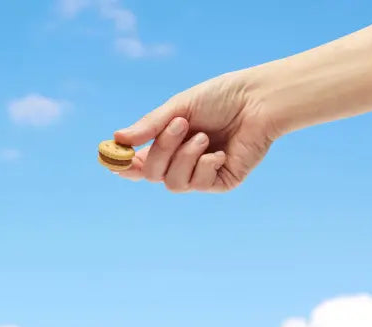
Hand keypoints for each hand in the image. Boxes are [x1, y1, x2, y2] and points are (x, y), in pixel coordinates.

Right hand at [114, 70, 278, 192]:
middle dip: (162, 150)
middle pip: (151, 174)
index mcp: (169, 145)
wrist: (260, 101)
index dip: (124, 166)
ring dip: (185, 156)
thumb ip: (150, 126)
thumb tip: (117, 138)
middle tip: (180, 125)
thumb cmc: (221, 98)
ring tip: (204, 137)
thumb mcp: (179, 107)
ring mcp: (200, 176)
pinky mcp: (219, 183)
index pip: (139, 164)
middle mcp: (181, 163)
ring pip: (172, 183)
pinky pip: (198, 184)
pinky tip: (221, 152)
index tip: (111, 159)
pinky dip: (205, 165)